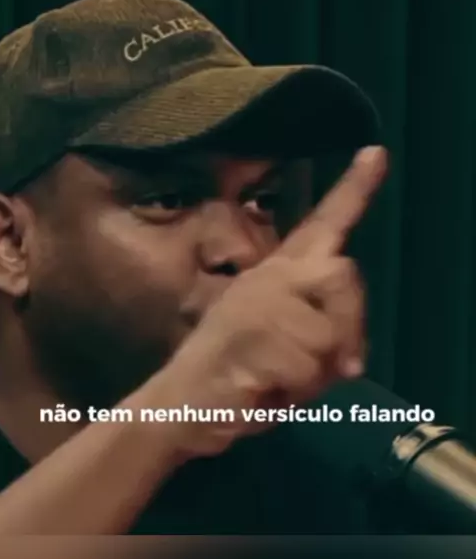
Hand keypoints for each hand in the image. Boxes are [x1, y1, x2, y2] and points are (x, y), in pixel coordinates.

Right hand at [158, 146, 387, 458]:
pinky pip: (304, 367)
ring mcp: (253, 302)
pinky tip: (263, 389)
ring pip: (327, 334)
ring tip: (280, 379)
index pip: (322, 223)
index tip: (377, 152)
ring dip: (315, 374)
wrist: (182, 406)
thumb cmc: (243, 376)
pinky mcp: (246, 334)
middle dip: (348, 326)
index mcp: (280, 274)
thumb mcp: (295, 351)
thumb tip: (352, 362)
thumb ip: (327, 338)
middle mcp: (268, 277)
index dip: (354, 189)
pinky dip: (294, 392)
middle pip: (341, 273)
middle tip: (328, 367)